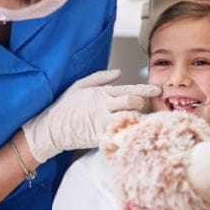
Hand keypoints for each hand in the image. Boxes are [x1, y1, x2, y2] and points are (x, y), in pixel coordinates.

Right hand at [23, 69, 159, 162]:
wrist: (50, 127)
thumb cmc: (65, 106)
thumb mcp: (80, 85)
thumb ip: (101, 78)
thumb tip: (119, 72)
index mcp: (103, 93)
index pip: (130, 89)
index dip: (146, 90)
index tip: (158, 91)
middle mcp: (105, 106)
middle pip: (134, 102)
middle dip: (140, 105)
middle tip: (139, 110)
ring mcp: (103, 121)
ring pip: (129, 118)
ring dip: (135, 120)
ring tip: (137, 123)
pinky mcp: (99, 136)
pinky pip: (119, 134)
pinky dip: (126, 134)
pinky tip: (127, 135)